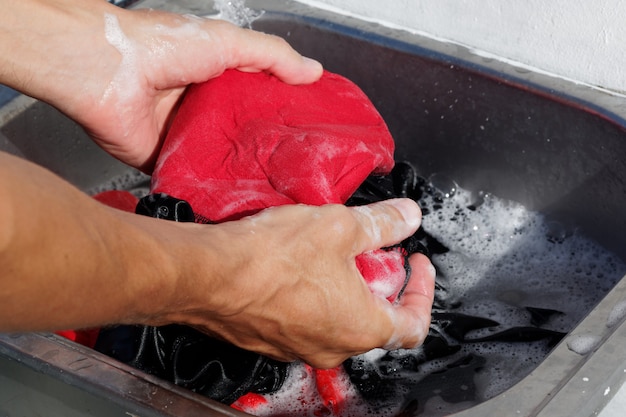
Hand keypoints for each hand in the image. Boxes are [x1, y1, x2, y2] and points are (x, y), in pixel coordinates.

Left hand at [0, 0, 322, 171]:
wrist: (108, 72)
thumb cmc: (160, 46)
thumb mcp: (228, 42)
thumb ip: (272, 55)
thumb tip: (313, 71)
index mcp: (219, 78)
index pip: (260, 98)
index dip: (284, 110)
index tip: (310, 127)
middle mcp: (205, 109)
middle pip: (246, 132)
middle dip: (268, 146)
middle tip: (298, 164)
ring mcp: (187, 137)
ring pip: (225, 158)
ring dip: (245, 169)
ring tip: (277, 185)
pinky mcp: (169, 162)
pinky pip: (197, 178)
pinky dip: (213, 187)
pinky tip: (237, 196)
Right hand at [161, 199, 435, 368]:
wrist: (205, 276)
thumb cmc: (271, 258)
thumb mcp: (339, 227)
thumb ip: (381, 223)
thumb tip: (406, 218)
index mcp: (361, 328)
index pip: (413, 324)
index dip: (422, 290)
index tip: (414, 263)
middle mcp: (333, 347)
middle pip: (374, 320)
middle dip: (378, 283)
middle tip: (369, 250)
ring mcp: (298, 347)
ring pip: (337, 320)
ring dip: (344, 289)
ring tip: (331, 253)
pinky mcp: (269, 339)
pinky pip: (304, 320)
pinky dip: (313, 297)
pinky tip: (297, 266)